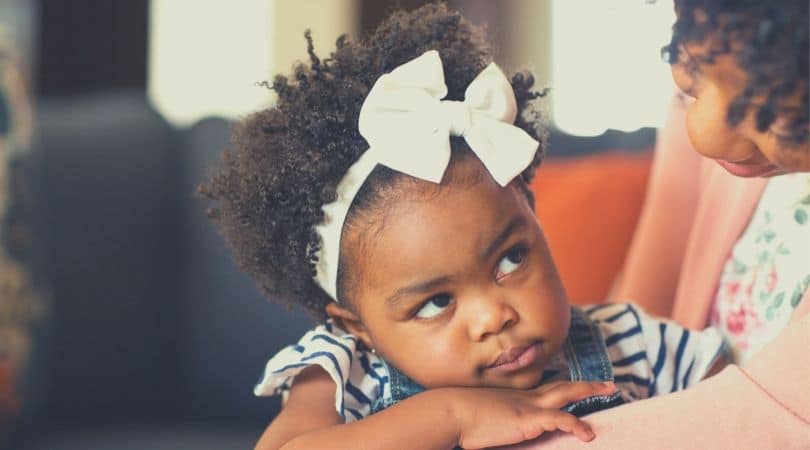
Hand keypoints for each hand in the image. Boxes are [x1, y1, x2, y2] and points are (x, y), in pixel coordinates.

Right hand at [446, 381, 615, 448]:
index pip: (545, 389)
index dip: (562, 387)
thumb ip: (491, 421)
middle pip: (562, 385)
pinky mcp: (530, 419)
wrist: (451, 411)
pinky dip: (577, 425)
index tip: (575, 385)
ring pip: (567, 392)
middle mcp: (525, 397)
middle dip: (586, 384)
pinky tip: (589, 434)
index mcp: (514, 398)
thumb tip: (488, 427)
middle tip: (606, 384)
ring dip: (589, 389)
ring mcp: (528, 406)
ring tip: (609, 390)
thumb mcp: (479, 417)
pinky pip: (561, 419)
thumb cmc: (458, 418)